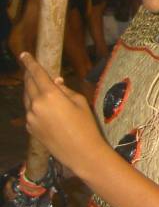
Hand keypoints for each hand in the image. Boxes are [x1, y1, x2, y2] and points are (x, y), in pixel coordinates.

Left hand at [21, 53, 103, 172]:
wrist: (80, 152)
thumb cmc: (86, 124)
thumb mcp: (80, 102)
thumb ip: (65, 90)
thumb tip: (56, 82)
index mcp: (49, 95)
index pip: (36, 74)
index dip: (30, 62)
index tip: (24, 54)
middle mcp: (35, 105)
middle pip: (28, 85)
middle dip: (29, 75)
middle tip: (32, 67)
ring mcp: (30, 118)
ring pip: (27, 98)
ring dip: (31, 89)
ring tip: (39, 85)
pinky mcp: (30, 128)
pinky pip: (29, 111)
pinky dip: (34, 103)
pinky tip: (45, 105)